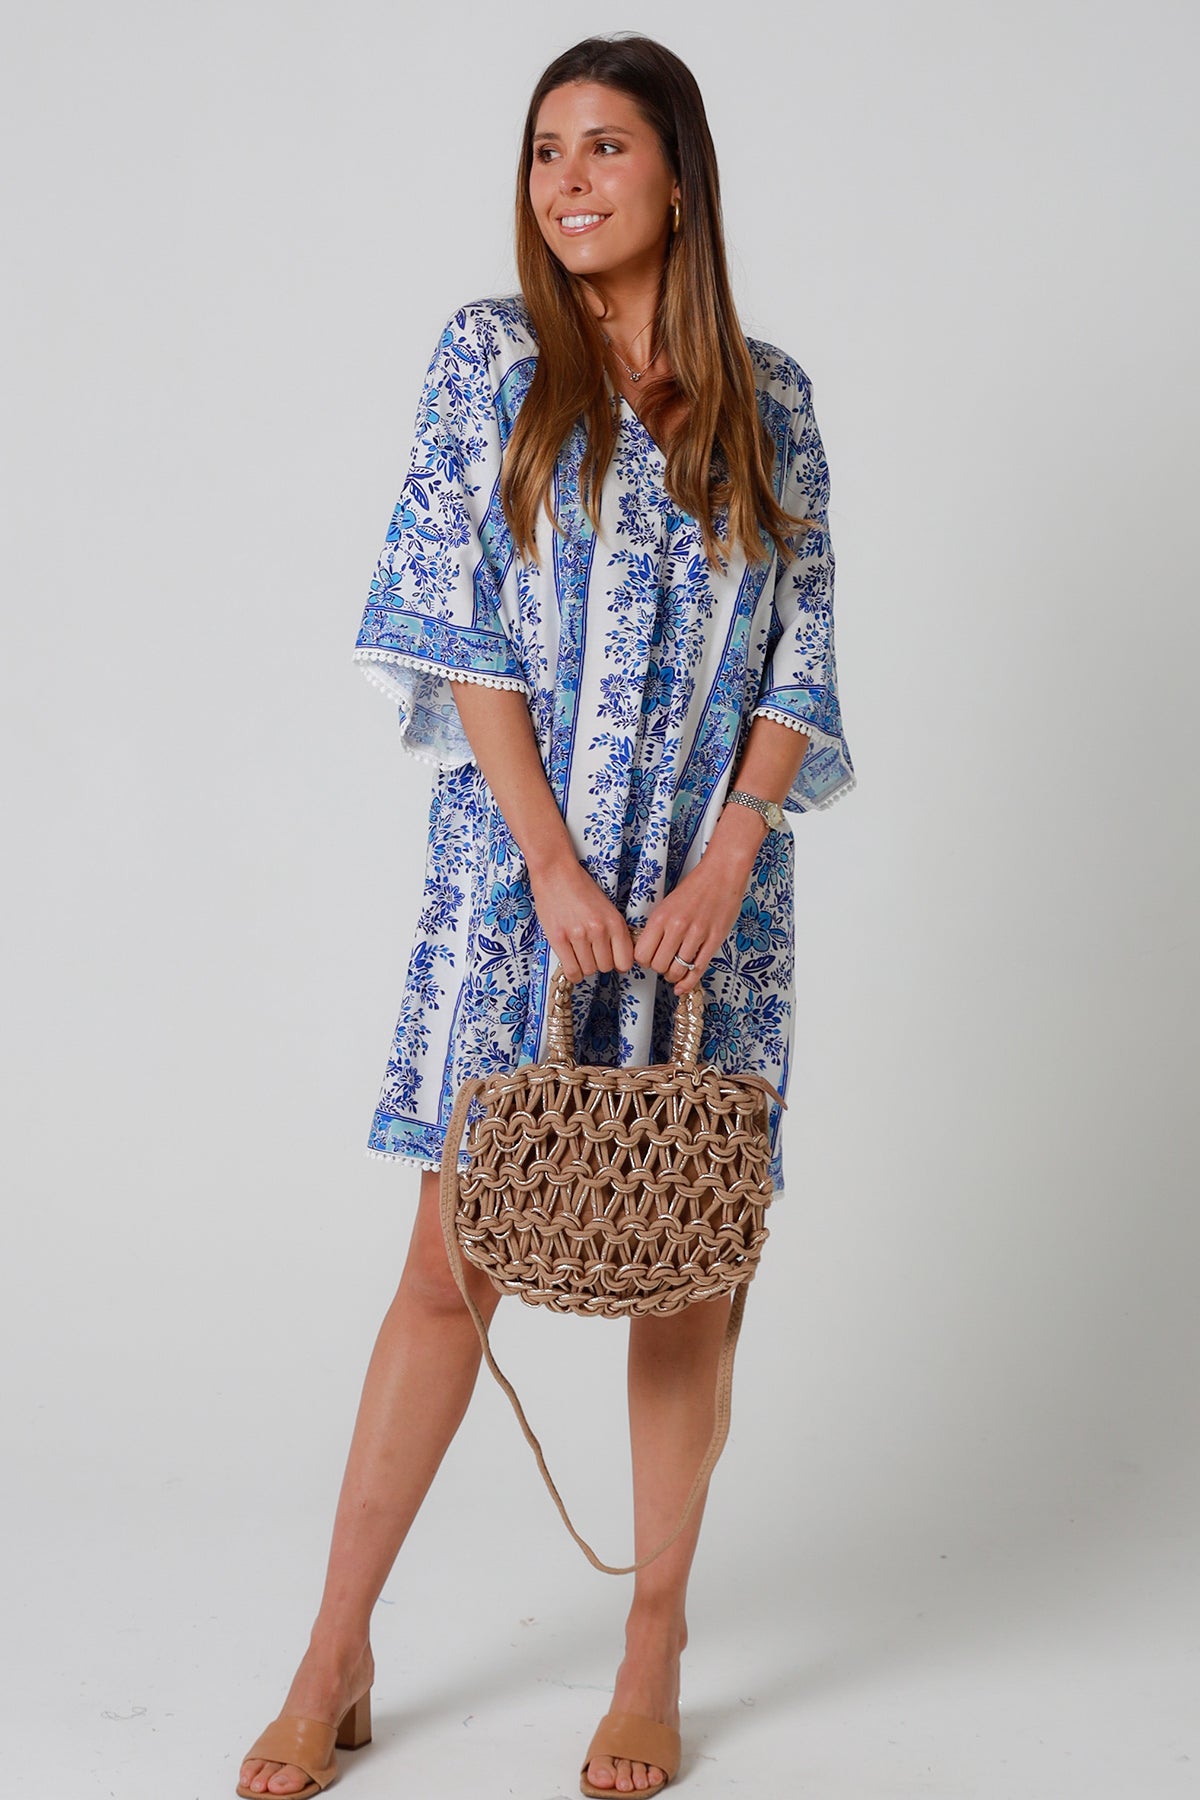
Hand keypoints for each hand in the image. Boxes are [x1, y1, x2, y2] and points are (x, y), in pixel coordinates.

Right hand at [528, 855, 635, 982]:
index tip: (612, 960)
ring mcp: (578, 935)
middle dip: (599, 963)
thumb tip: (619, 957)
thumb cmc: (580, 888)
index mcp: (615, 922)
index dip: (618, 963)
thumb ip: (614, 931)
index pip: (625, 961)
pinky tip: (572, 962)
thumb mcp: (607, 908)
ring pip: (588, 970)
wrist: (556, 873)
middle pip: (605, 967)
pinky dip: (573, 972)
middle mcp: (599, 930)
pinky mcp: (559, 939)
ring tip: (580, 953)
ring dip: (584, 966)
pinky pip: (571, 970)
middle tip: (592, 953)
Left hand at [633, 851, 751, 995]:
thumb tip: (647, 951)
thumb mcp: (667, 904)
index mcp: (661, 917)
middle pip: (659, 965)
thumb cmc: (695, 888)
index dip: (644, 961)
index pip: (642, 954)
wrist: (721, 874)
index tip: (649, 958)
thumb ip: (657, 927)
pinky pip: (698, 969)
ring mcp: (697, 934)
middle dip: (659, 969)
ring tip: (675, 971)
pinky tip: (683, 986)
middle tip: (664, 964)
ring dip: (674, 976)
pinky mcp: (714, 940)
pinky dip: (688, 982)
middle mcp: (677, 926)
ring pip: (677, 970)